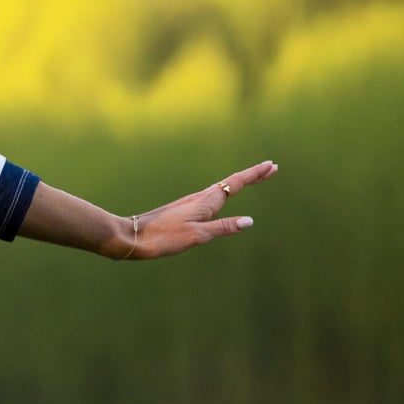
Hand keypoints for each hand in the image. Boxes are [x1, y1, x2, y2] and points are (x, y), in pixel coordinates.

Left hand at [118, 159, 277, 259]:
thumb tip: (249, 221)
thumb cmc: (164, 237)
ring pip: (221, 189)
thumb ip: (223, 227)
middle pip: (231, 183)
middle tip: (271, 168)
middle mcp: (199, 198)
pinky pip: (211, 197)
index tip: (270, 165)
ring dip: (239, 182)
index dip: (254, 175)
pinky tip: (222, 196)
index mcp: (205, 202)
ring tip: (254, 178)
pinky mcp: (184, 210)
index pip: (235, 184)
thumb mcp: (197, 235)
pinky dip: (225, 192)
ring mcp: (191, 203)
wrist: (132, 237)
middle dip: (252, 176)